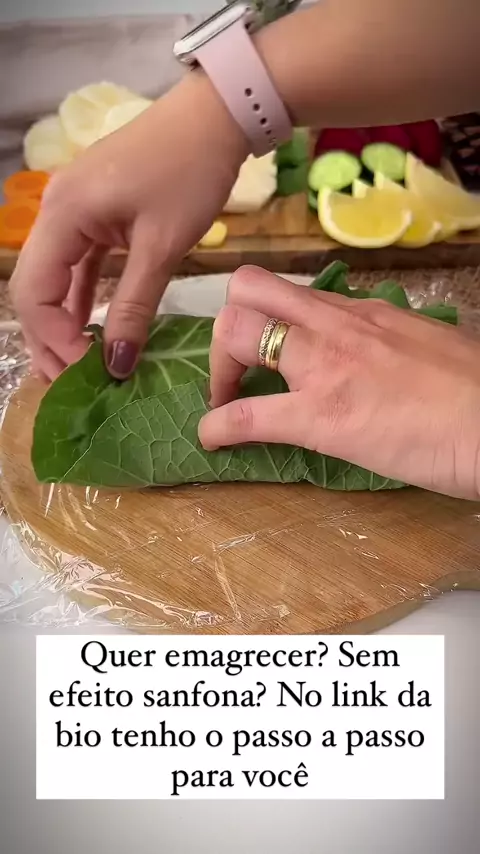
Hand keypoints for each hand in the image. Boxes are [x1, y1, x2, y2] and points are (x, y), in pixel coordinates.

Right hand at [10, 72, 247, 380]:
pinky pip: (80, 263)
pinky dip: (85, 296)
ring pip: (56, 277)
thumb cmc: (190, 173)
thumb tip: (116, 365)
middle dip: (50, 337)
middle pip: (36, 287)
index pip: (34, 292)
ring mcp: (75, 210)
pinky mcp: (98, 212)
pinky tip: (95, 327)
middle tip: (73, 382)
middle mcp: (57, 212)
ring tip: (80, 365)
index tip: (88, 372)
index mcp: (62, 216)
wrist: (217, 115)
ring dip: (66, 321)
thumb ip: (135, 307)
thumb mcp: (163, 247)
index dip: (54, 339)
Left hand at [199, 266, 479, 499]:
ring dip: (218, 370)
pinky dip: (217, 426)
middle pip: (249, 292)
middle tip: (238, 372)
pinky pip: (245, 414)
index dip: (266, 318)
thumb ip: (389, 342)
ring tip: (225, 403)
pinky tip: (212, 439)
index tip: (269, 351)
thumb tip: (375, 356)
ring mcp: (324, 366)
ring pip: (236, 333)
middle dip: (229, 330)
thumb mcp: (425, 345)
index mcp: (363, 311)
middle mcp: (336, 325)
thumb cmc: (474, 392)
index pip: (293, 292)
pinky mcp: (320, 415)